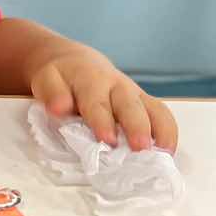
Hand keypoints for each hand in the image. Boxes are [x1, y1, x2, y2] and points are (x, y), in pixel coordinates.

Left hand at [30, 46, 177, 151]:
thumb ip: (53, 95)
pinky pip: (161, 113)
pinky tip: (168, 151)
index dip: (102, 121)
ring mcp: (134, 93)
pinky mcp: (144, 101)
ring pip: (153, 108)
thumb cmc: (60, 77)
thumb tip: (59, 108)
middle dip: (137, 127)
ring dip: (161, 131)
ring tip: (164, 154)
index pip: (97, 102)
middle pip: (131, 106)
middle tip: (141, 148)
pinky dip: (168, 132)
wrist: (75, 62)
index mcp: (90, 80)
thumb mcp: (47, 80)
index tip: (107, 139)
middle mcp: (117, 85)